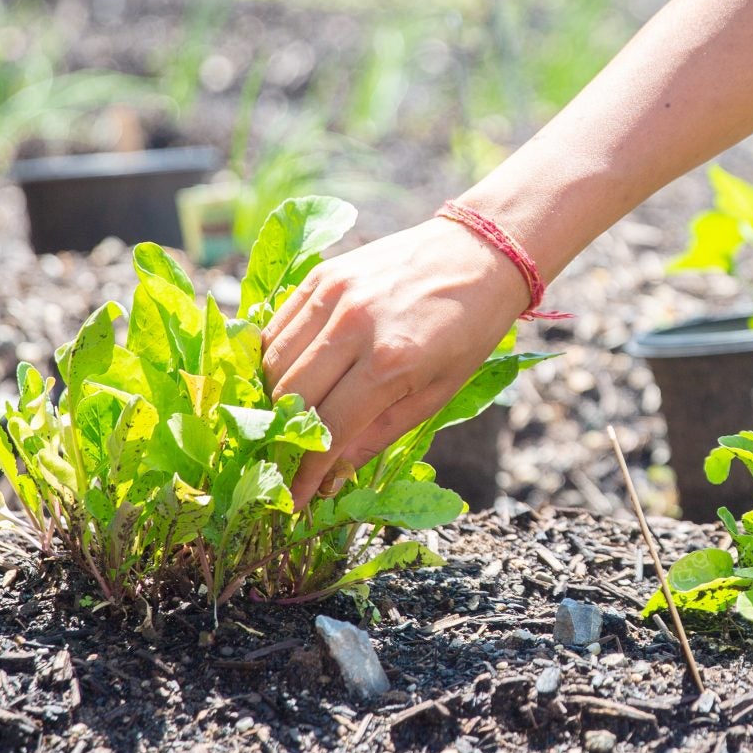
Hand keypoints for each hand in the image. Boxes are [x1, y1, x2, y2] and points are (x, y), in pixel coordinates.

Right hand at [262, 216, 530, 505]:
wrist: (479, 253)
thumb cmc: (467, 330)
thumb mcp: (437, 394)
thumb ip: (379, 434)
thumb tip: (332, 474)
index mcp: (391, 361)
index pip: (329, 428)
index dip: (306, 471)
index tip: (294, 499)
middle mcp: (355, 325)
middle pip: (291, 396)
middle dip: (282, 438)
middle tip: (284, 462)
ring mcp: (334, 295)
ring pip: (274, 361)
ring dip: (272, 400)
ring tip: (283, 424)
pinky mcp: (323, 274)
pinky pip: (277, 326)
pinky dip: (273, 359)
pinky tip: (284, 380)